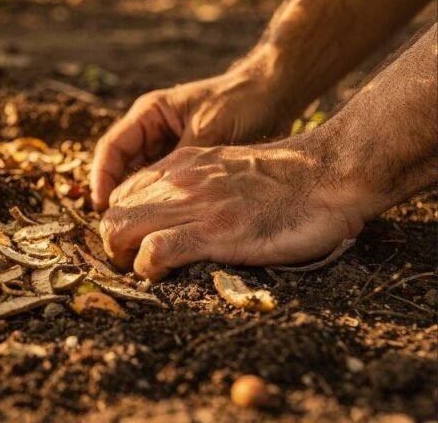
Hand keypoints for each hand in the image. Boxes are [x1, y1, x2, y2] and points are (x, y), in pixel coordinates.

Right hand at [90, 67, 292, 210]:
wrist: (276, 93)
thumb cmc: (241, 101)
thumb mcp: (208, 129)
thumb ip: (182, 159)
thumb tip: (162, 198)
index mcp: (149, 114)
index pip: (111, 148)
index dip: (102, 178)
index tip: (103, 207)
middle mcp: (153, 131)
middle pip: (122, 168)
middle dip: (118, 199)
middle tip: (117, 229)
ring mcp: (170, 147)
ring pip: (143, 182)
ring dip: (140, 206)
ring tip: (137, 232)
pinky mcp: (189, 163)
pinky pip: (167, 188)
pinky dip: (163, 206)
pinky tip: (165, 226)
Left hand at [97, 142, 366, 280]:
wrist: (329, 172)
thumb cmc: (290, 179)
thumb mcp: (230, 167)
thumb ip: (201, 182)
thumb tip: (185, 211)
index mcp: (183, 164)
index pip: (124, 191)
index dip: (123, 220)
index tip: (136, 242)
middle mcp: (178, 181)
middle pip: (113, 214)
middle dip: (114, 245)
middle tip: (136, 264)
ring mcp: (193, 206)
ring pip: (120, 229)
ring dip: (124, 258)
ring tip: (148, 272)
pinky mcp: (213, 232)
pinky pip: (153, 252)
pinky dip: (149, 269)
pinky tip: (166, 276)